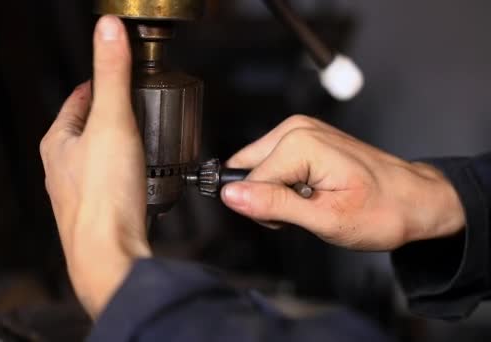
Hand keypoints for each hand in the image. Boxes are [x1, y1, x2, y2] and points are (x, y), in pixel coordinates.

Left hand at [40, 16, 150, 317]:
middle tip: (132, 105)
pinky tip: (140, 178)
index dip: (96, 84)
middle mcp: (62, 169)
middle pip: (85, 129)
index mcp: (59, 142)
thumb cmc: (104, 198)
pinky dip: (124, 174)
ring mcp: (78, 194)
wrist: (109, 256)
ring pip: (97, 159)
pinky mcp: (97, 214)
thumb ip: (112, 74)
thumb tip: (108, 31)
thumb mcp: (112, 122)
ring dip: (117, 146)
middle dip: (108, 114)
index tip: (112, 76)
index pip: (77, 100)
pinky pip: (110, 185)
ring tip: (140, 138)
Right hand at [221, 115, 465, 250]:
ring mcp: (300, 130)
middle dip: (266, 198)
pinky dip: (284, 184)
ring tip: (310, 202)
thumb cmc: (383, 210)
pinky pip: (271, 163)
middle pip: (248, 170)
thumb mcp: (326, 219)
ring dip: (274, 193)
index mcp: (300, 143)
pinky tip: (310, 191)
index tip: (292, 219)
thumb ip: (274, 206)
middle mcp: (296, 129)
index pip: (248, 182)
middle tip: (303, 210)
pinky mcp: (302, 137)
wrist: (414, 200)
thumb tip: (233, 196)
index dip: (265, 210)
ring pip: (257, 168)